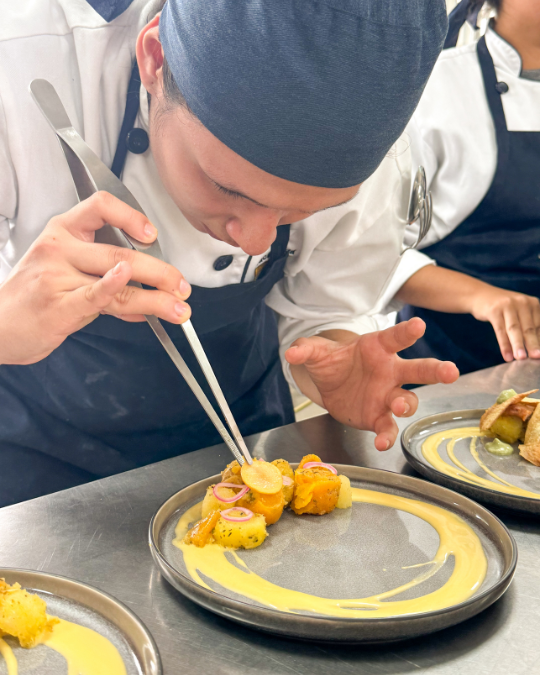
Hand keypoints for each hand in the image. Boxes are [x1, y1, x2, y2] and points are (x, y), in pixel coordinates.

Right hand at [0, 192, 190, 364]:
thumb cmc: (33, 296)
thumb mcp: (65, 272)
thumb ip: (106, 280)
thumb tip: (149, 296)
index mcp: (63, 231)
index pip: (101, 206)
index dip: (131, 216)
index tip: (152, 234)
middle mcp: (60, 248)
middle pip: (120, 252)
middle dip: (161, 271)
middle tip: (181, 285)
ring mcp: (58, 276)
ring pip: (119, 282)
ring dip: (156, 298)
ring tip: (178, 307)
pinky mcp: (60, 305)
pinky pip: (97, 296)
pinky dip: (121, 294)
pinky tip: (143, 304)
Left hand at [286, 318, 458, 450]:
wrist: (331, 385)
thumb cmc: (334, 362)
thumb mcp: (317, 353)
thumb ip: (307, 350)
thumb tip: (292, 351)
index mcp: (378, 348)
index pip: (396, 337)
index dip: (407, 332)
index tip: (419, 325)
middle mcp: (390, 371)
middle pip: (418, 369)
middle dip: (436, 370)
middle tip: (450, 371)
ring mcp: (388, 396)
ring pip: (408, 400)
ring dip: (407, 404)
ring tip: (399, 406)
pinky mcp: (379, 417)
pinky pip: (387, 427)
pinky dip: (386, 435)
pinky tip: (381, 442)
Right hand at [469, 286, 539, 361]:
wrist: (480, 295)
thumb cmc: (503, 308)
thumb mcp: (519, 313)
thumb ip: (528, 326)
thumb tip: (534, 348)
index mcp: (533, 303)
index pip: (539, 326)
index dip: (539, 341)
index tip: (539, 356)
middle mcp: (522, 302)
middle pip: (528, 328)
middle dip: (532, 344)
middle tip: (535, 357)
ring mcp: (507, 305)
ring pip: (514, 329)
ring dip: (518, 345)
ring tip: (521, 358)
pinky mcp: (494, 310)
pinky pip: (500, 330)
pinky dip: (504, 344)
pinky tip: (507, 356)